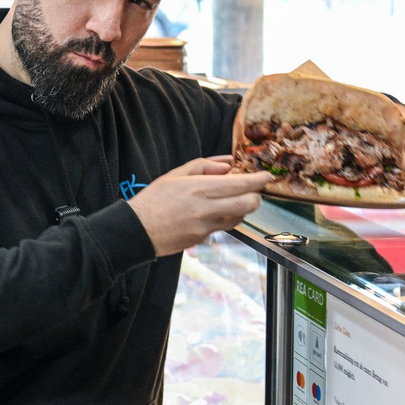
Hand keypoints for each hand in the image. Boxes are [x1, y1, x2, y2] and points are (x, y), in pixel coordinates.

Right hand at [127, 156, 271, 256]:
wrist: (137, 230)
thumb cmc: (154, 199)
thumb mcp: (175, 175)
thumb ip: (204, 166)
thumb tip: (227, 165)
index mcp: (198, 188)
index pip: (240, 184)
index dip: (258, 180)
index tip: (267, 176)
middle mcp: (206, 208)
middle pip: (248, 203)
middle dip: (256, 195)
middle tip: (253, 190)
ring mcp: (206, 226)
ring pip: (240, 217)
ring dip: (243, 207)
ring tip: (233, 199)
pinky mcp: (204, 238)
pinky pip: (225, 226)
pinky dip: (228, 217)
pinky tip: (218, 211)